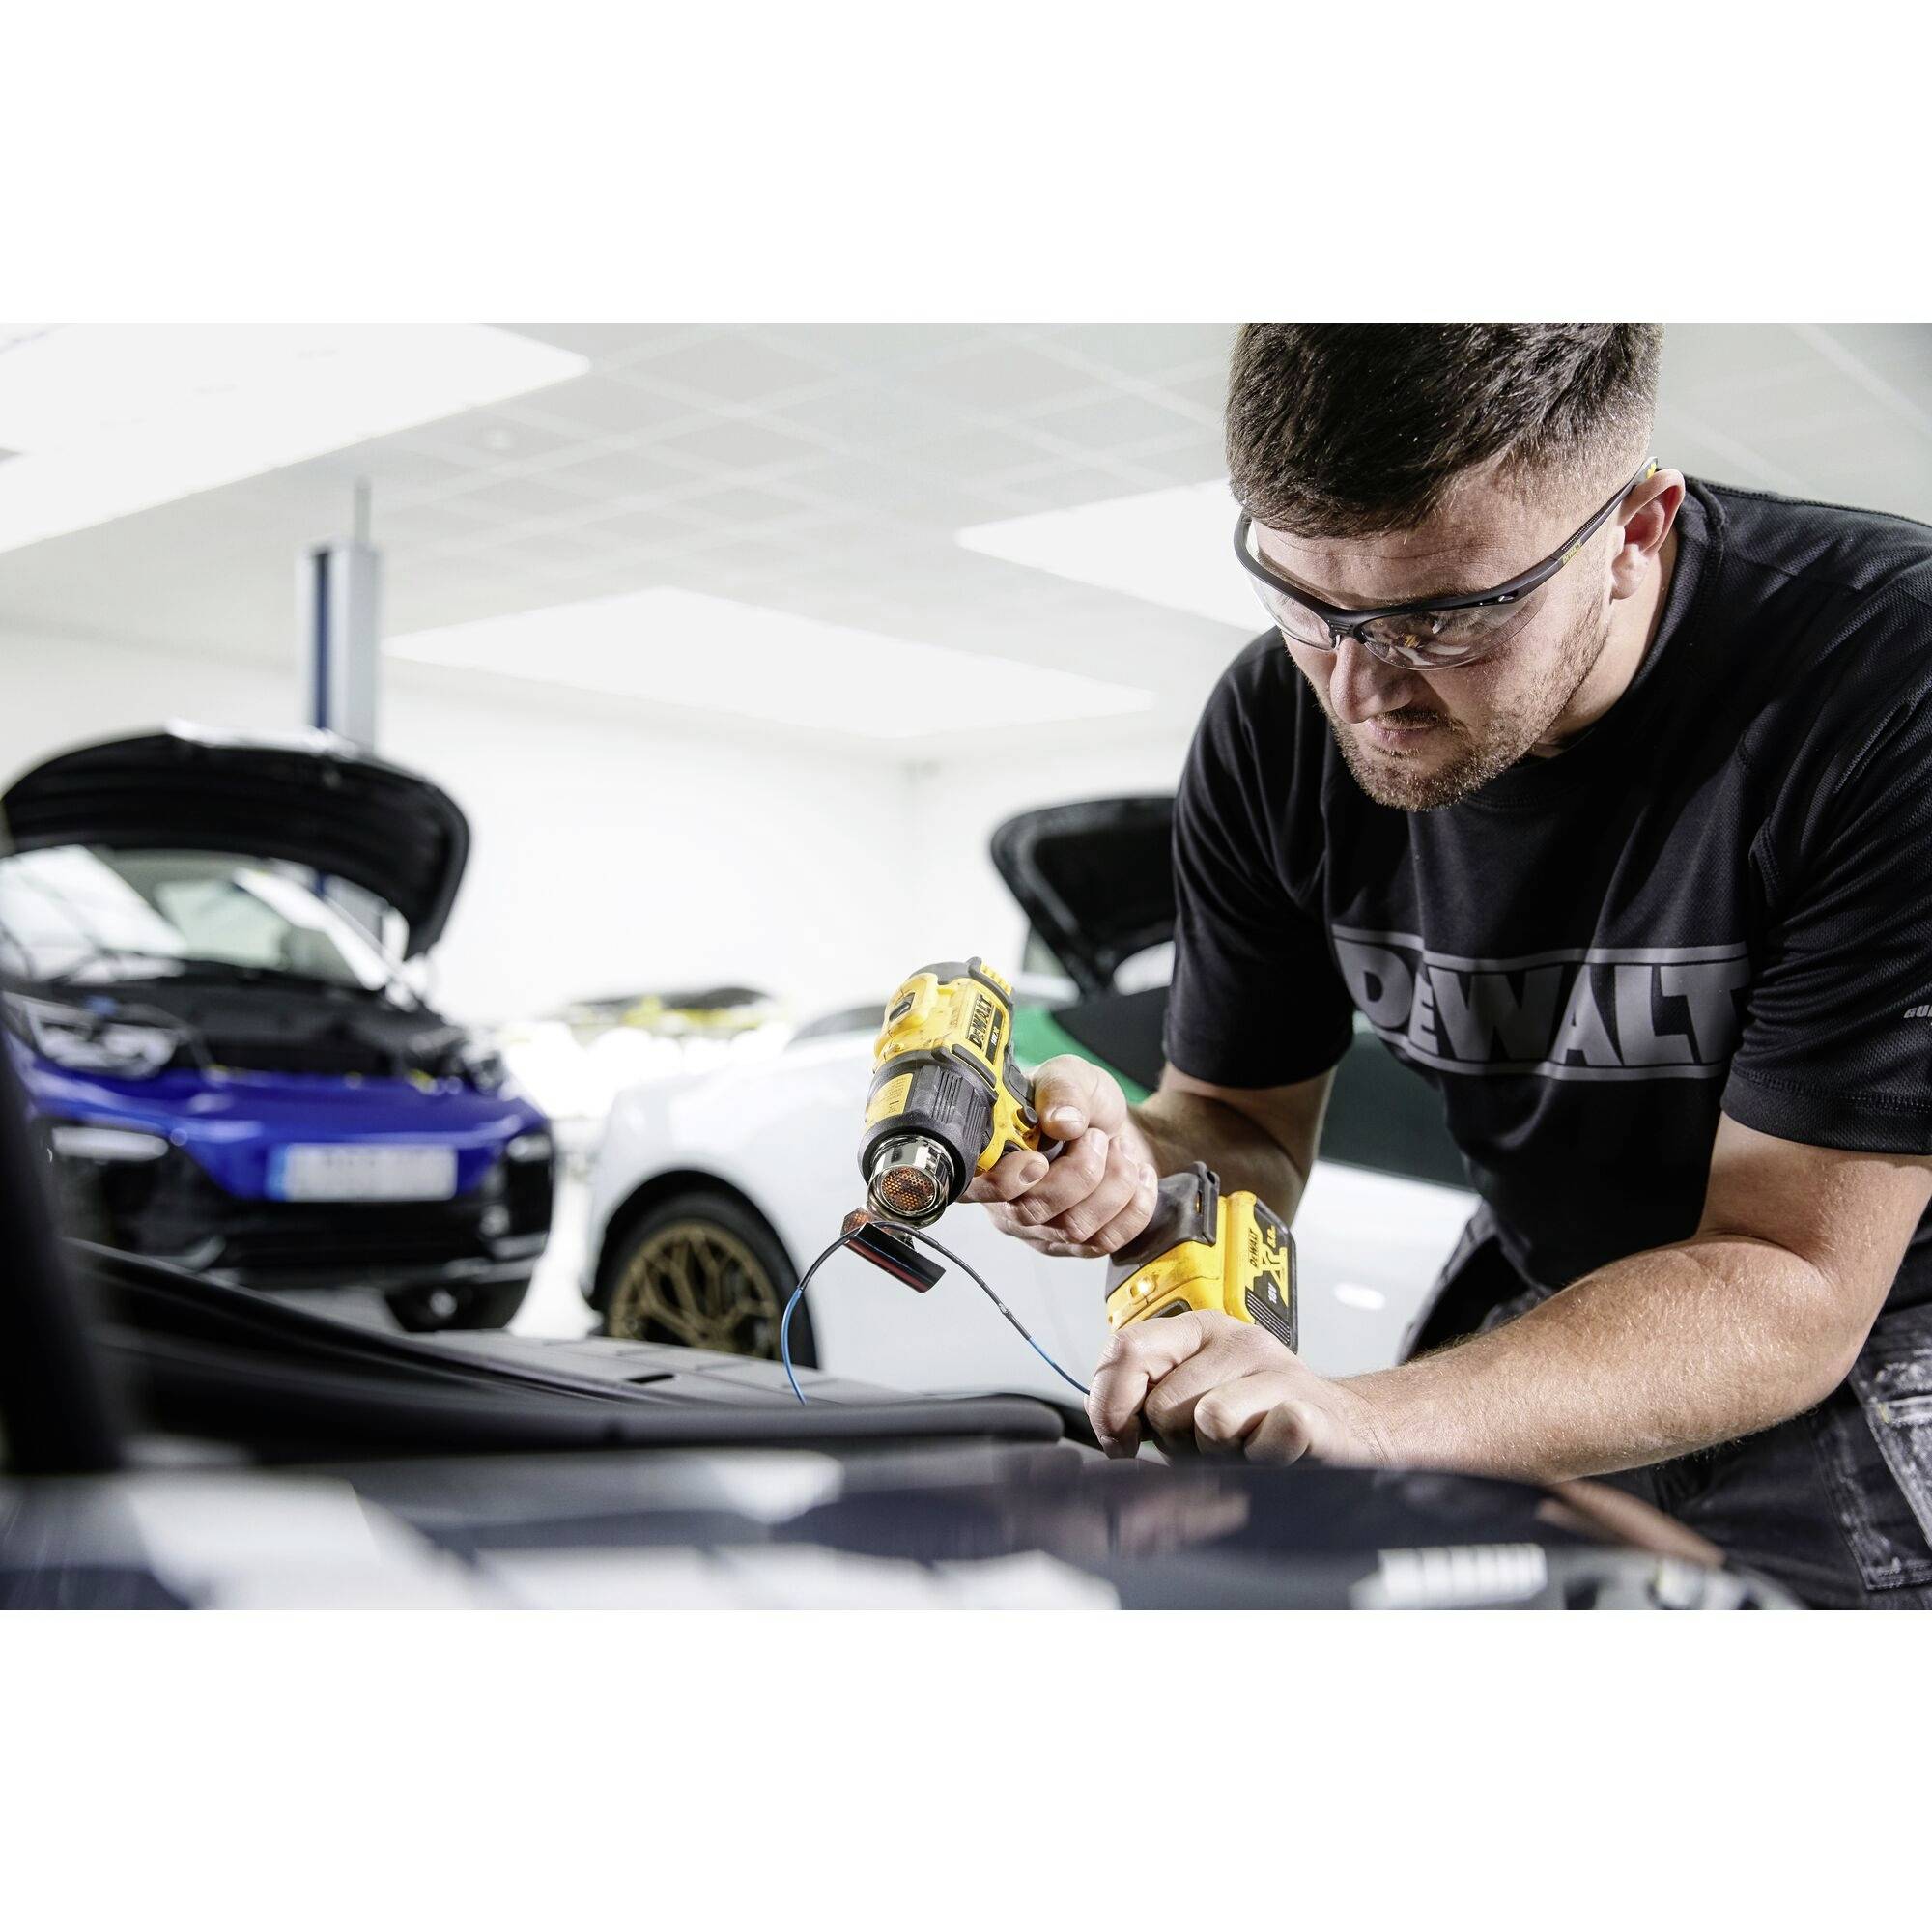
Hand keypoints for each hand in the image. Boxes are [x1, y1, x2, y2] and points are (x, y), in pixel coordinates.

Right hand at [963, 1055, 1158, 1257]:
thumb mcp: (1069, 1075)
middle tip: (1097, 1137)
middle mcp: (1006, 1203)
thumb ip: (1062, 1089)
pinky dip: (1133, 1206)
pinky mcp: (1077, 1245)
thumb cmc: (1079, 1100)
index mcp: (989, 1158)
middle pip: (1032, 1212)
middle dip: (1080, 1172)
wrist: (1115, 1123)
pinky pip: (1106, 1242)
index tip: (1041, 1156)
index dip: (1006, 1181)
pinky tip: (1140, 1175)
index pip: (975, 1190)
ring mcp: (1042, 1230)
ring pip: (1074, 1229)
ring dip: (1113, 1184)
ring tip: (1121, 1149)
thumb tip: (1061, 1122)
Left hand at [1086, 1310, 1392, 1464]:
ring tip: (1240, 1447)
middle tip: (1206, 1442)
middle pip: (1164, 1402)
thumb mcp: (1185, 1404)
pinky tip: (1272, 1453)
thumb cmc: (1251, 1422)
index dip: (1111, 1405)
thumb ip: (1138, 1399)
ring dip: (1218, 1453)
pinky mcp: (1312, 1408)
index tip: (1122, 1440)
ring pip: (1210, 1421)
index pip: (1128, 1349)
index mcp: (1198, 1330)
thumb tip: (1106, 1420)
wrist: (1338, 1431)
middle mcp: (1237, 1340)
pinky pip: (1270, 1430)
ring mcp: (1278, 1370)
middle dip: (1175, 1439)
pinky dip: (1265, 1455)